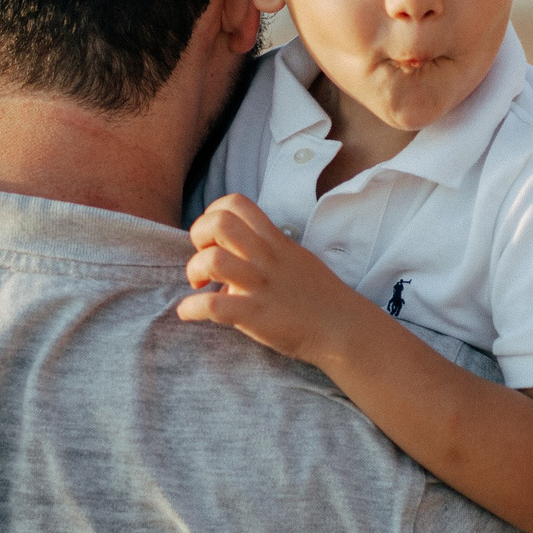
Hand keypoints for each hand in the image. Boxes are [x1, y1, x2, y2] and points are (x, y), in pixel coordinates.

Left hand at [177, 193, 387, 368]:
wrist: (344, 329)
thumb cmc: (319, 296)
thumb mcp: (295, 258)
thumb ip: (265, 250)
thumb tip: (233, 256)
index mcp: (275, 241)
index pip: (236, 203)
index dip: (213, 213)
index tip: (213, 238)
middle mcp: (266, 258)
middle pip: (219, 223)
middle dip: (198, 236)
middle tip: (204, 258)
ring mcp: (261, 286)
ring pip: (213, 261)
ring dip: (193, 270)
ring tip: (200, 285)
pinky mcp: (256, 315)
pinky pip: (213, 306)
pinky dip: (190, 308)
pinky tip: (188, 313)